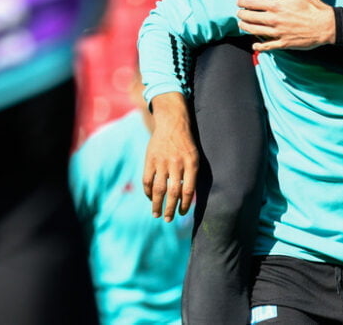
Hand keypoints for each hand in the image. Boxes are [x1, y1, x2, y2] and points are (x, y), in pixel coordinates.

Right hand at [143, 93, 197, 221]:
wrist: (173, 122)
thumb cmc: (186, 142)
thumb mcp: (194, 155)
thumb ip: (191, 174)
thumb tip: (187, 198)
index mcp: (191, 163)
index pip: (188, 190)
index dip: (185, 205)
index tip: (182, 213)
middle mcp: (177, 163)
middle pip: (173, 193)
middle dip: (170, 209)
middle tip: (168, 219)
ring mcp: (162, 161)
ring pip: (158, 189)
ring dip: (157, 204)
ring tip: (156, 214)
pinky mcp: (150, 159)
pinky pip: (147, 180)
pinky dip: (147, 192)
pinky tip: (150, 198)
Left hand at [236, 0, 335, 50]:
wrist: (325, 25)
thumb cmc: (311, 6)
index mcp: (275, 5)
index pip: (252, 3)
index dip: (242, 2)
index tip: (239, 2)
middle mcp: (273, 19)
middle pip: (250, 17)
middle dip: (242, 14)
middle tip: (239, 13)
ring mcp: (277, 33)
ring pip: (255, 31)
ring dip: (245, 27)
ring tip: (242, 25)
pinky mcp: (283, 43)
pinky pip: (267, 46)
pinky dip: (259, 46)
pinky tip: (255, 45)